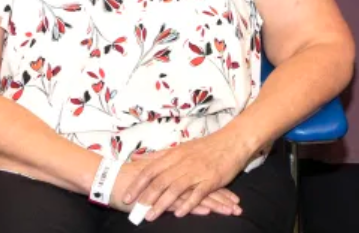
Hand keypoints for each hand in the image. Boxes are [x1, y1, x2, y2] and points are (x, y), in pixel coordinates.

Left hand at [118, 132, 253, 221]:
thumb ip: (158, 155)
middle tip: (134, 210)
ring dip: (162, 204)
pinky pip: (197, 194)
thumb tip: (137, 158)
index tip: (126, 196)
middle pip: (160, 181)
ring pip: (175, 189)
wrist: (231, 142)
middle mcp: (182, 163)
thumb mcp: (179, 148)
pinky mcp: (211, 180)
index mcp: (173, 155)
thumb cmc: (205, 147)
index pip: (150, 170)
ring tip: (150, 216)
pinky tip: (179, 214)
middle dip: (146, 197)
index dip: (137, 184)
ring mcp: (196, 172)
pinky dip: (188, 204)